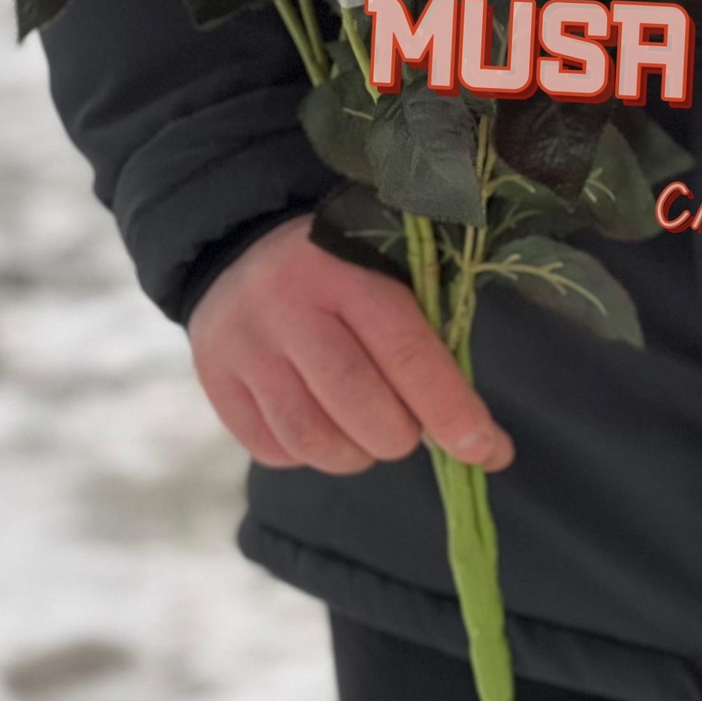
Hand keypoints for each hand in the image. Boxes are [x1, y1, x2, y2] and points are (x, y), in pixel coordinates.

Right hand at [188, 215, 513, 477]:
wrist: (239, 245)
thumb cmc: (342, 270)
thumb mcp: (387, 272)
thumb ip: (428, 339)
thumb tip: (480, 442)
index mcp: (345, 271)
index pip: (406, 352)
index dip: (450, 409)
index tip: (487, 450)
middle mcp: (286, 307)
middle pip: (359, 405)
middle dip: (399, 435)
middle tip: (407, 428)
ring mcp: (244, 346)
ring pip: (313, 440)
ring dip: (355, 454)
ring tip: (365, 431)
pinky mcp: (214, 380)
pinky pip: (274, 450)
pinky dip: (310, 454)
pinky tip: (321, 422)